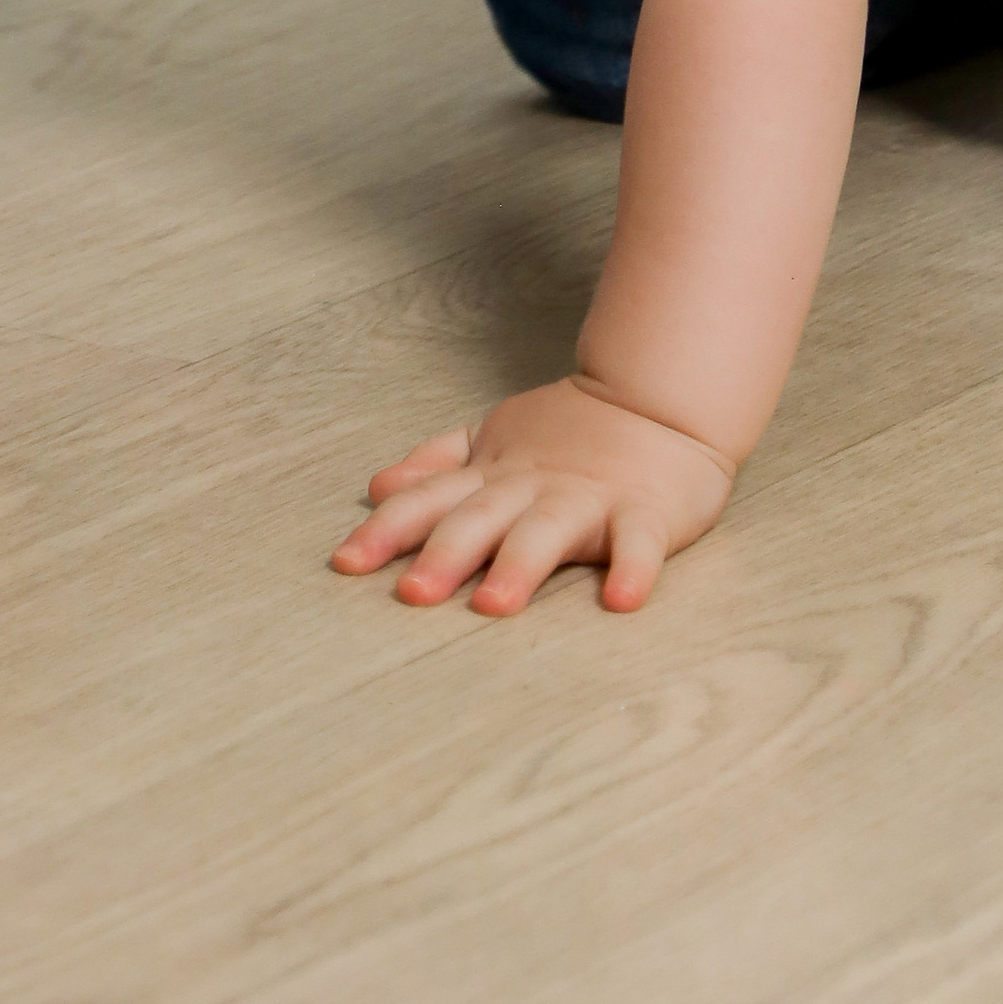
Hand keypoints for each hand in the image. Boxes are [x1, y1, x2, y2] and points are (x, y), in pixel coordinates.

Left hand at [331, 376, 734, 616]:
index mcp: (492, 476)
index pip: (429, 502)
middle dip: (444, 554)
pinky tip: (621, 600)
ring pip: (547, 532)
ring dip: (519, 566)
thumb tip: (377, 490)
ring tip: (494, 604)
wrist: (658, 400)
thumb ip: (436, 466)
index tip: (345, 563)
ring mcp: (587, 499)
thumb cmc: (570, 433)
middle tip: (411, 594)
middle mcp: (530, 488)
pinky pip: (638, 543)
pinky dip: (633, 569)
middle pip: (480, 520)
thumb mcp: (492, 440)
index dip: (387, 530)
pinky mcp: (644, 513)